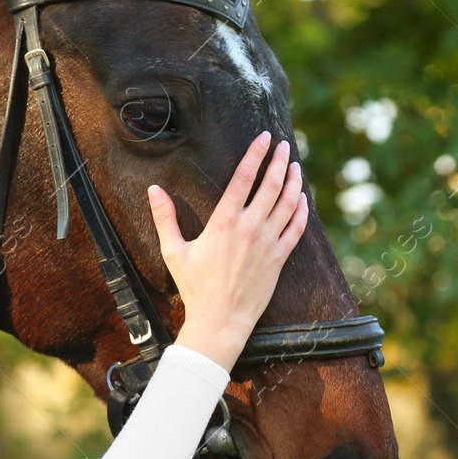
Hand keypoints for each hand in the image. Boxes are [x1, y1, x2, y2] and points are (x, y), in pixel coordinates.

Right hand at [148, 131, 307, 368]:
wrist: (220, 320)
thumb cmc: (194, 287)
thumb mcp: (173, 252)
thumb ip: (165, 218)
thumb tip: (154, 190)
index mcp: (224, 222)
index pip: (244, 178)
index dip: (255, 154)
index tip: (264, 138)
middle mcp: (250, 228)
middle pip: (271, 186)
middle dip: (279, 161)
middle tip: (285, 146)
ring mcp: (268, 243)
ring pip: (288, 204)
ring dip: (294, 182)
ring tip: (296, 166)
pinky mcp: (279, 259)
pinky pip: (296, 229)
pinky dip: (302, 211)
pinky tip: (303, 199)